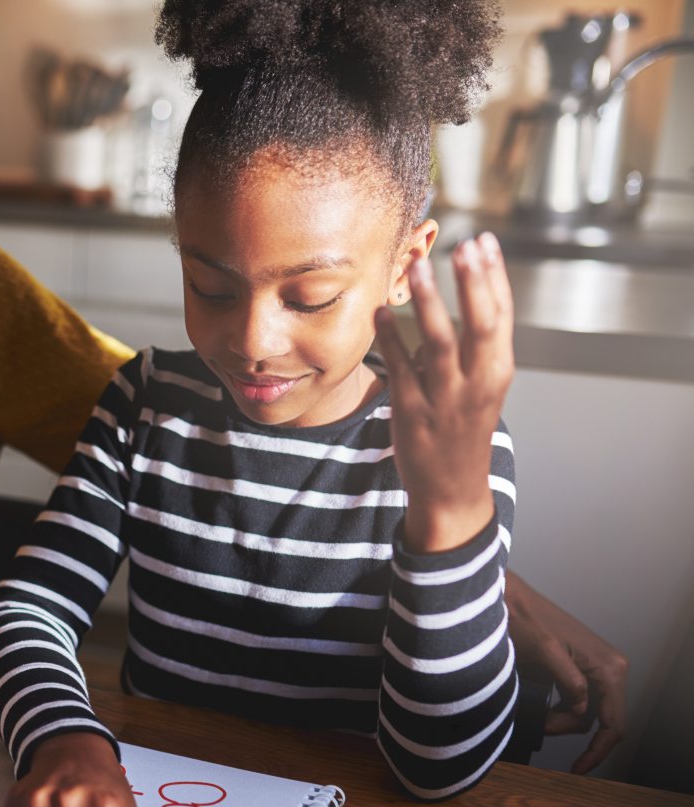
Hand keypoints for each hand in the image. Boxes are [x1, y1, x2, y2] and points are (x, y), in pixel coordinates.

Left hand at [375, 234, 514, 553]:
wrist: (452, 489)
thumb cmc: (464, 425)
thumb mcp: (481, 384)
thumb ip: (471, 344)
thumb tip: (449, 291)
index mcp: (498, 372)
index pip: (501, 316)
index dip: (494, 277)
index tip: (484, 241)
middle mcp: (477, 385)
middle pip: (479, 326)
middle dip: (472, 284)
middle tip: (460, 246)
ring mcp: (445, 400)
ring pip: (440, 345)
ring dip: (429, 303)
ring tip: (418, 267)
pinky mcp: (411, 413)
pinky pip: (400, 370)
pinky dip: (391, 339)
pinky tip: (381, 311)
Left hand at [506, 571, 627, 773]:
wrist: (508, 598)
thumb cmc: (523, 618)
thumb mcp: (545, 652)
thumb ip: (569, 682)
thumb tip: (582, 711)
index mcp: (609, 668)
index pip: (612, 723)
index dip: (597, 751)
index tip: (577, 770)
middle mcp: (611, 669)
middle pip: (598, 721)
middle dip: (568, 730)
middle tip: (539, 727)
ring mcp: (597, 669)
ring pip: (585, 713)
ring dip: (560, 720)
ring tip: (534, 714)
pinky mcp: (580, 668)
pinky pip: (576, 700)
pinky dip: (558, 709)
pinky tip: (541, 709)